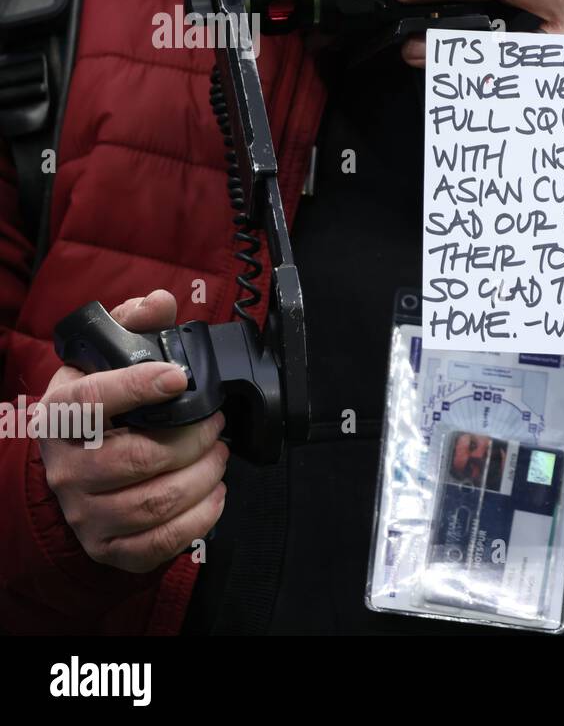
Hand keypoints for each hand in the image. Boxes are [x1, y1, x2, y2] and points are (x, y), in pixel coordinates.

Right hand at [38, 290, 229, 572]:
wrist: (72, 476)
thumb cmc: (98, 412)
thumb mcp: (105, 361)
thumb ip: (132, 324)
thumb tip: (160, 301)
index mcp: (62, 415)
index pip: (92, 401)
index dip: (137, 387)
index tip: (178, 376)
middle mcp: (67, 468)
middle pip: (137, 459)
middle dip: (194, 440)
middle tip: (216, 425)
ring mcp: (85, 512)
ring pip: (155, 502)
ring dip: (204, 476)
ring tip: (218, 456)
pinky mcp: (108, 546)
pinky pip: (159, 542)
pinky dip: (200, 517)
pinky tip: (213, 492)